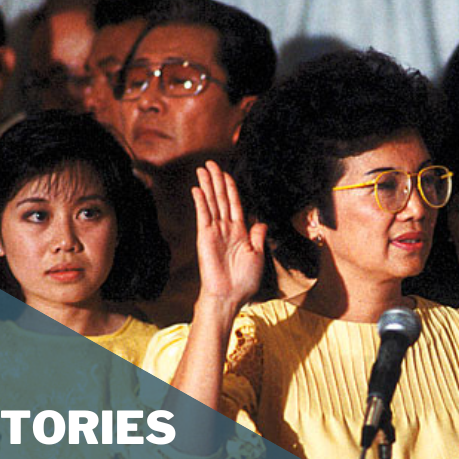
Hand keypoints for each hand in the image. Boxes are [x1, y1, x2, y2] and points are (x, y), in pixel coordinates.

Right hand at [193, 160, 266, 311]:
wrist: (230, 295)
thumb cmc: (244, 280)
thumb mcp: (257, 255)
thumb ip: (258, 236)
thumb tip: (261, 222)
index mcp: (240, 232)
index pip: (235, 204)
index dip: (231, 188)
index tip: (226, 174)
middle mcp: (226, 229)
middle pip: (221, 198)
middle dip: (216, 180)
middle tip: (210, 163)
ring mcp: (214, 232)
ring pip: (212, 203)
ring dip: (208, 185)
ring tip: (203, 169)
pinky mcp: (205, 237)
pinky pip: (203, 215)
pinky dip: (201, 201)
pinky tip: (197, 189)